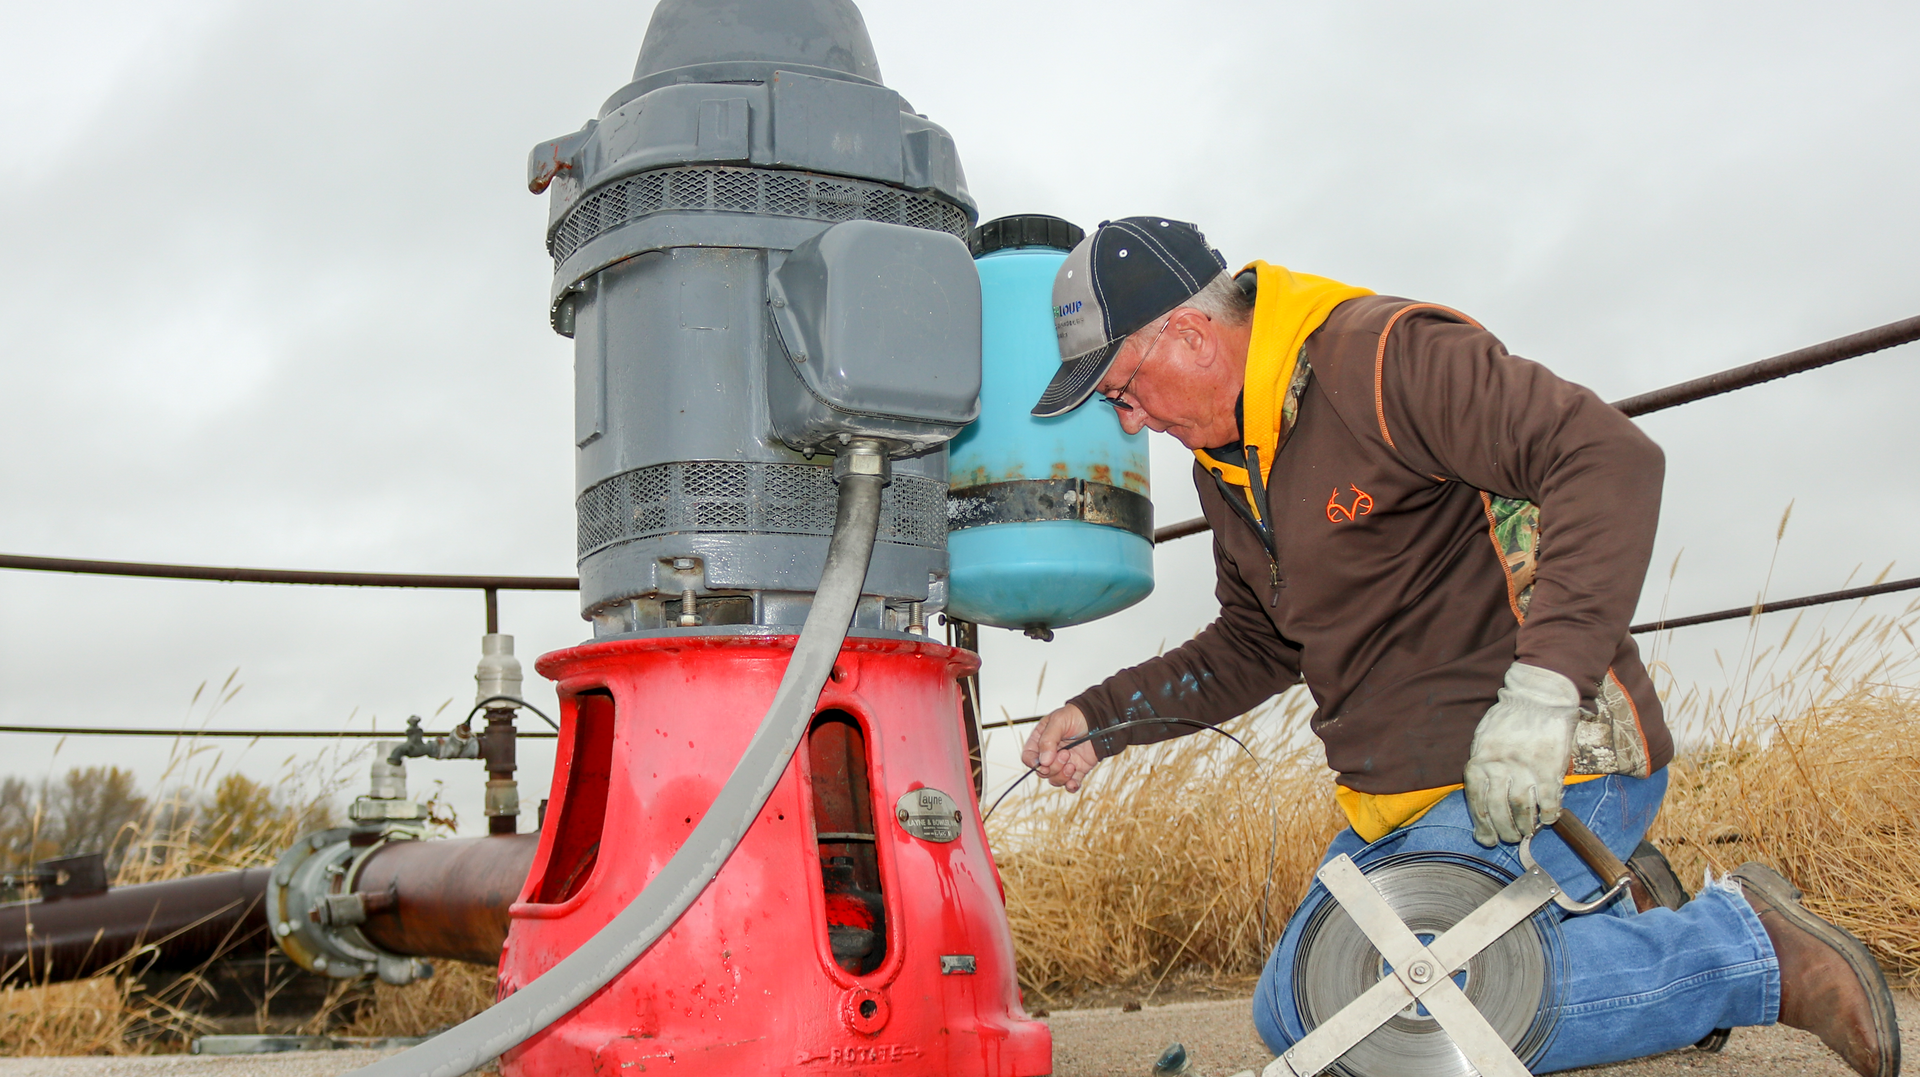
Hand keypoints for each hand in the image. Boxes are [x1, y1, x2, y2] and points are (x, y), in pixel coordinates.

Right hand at [1020, 704, 1101, 792]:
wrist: (1099, 719)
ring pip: (1055, 780)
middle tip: (1066, 754)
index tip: (1043, 762)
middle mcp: (1050, 754)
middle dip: (1053, 767)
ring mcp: (1063, 763)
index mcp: (1040, 741)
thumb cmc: (1076, 716)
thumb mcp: (1058, 721)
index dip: (1034, 763)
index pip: (1029, 757)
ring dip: (1062, 776)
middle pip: (1042, 772)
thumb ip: (1048, 740)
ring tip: (1072, 764)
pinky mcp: (1078, 770)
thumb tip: (1043, 762)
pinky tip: (1074, 782)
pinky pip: (1071, 785)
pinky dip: (1071, 786)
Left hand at [1464, 662, 1580, 846]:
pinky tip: (1548, 819)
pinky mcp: (1548, 768)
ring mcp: (1524, 769)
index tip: (1486, 838)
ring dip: (1524, 827)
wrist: (1538, 697)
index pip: (1476, 801)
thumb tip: (1483, 797)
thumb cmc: (1508, 720)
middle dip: (1503, 831)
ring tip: (1526, 833)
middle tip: (1509, 839)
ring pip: (1522, 809)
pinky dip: (1548, 814)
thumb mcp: (1483, 740)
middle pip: (1498, 810)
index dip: (1482, 825)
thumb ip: (1483, 766)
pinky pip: (1548, 800)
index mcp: (1480, 761)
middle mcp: (1499, 768)